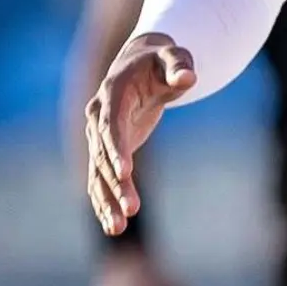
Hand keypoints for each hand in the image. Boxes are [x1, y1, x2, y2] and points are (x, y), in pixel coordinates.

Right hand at [86, 33, 195, 236]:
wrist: (140, 63)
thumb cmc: (161, 60)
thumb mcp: (173, 57)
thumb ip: (179, 66)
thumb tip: (187, 78)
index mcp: (113, 93)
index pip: (112, 125)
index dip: (117, 149)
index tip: (126, 173)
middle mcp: (99, 116)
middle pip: (104, 154)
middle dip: (116, 183)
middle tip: (131, 210)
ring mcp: (99, 135)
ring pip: (99, 171)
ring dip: (107, 199)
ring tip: (118, 228)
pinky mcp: (106, 149)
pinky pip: (101, 177)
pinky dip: (104, 199)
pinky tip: (111, 224)